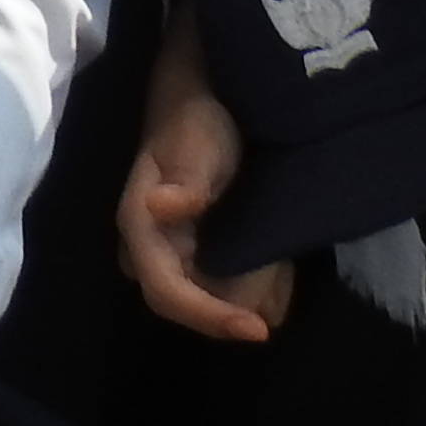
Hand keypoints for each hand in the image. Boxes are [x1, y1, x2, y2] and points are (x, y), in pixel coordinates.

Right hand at [117, 8, 289, 342]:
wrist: (202, 95)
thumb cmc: (197, 118)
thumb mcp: (197, 144)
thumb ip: (185, 181)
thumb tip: (158, 209)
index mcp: (140, 224)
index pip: (167, 291)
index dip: (208, 316)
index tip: (256, 329)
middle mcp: (150, 246)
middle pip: (185, 303)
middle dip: (232, 308)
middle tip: (278, 294)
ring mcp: (171, 249)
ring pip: (207, 295)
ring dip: (249, 295)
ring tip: (285, 272)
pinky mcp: (194, 247)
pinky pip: (222, 283)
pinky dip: (257, 284)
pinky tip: (282, 268)